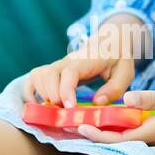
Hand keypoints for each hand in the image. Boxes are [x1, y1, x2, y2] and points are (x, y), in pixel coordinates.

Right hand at [23, 14, 146, 107]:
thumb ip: (114, 88)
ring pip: (37, 76)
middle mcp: (66, 62)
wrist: (109, 42)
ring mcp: (56, 66)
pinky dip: (30, 92)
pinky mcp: (51, 72)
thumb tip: (97, 102)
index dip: (66, 91)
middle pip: (48, 75)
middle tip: (65, 111)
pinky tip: (38, 105)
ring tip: (55, 109)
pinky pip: (32, 78)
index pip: (69, 73)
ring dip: (42, 95)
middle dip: (53, 96)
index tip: (70, 108)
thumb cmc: (117, 59)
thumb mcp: (125, 72)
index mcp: (85, 61)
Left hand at [75, 85, 154, 146]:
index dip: (97, 135)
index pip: (121, 138)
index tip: (79, 127)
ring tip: (84, 120)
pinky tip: (112, 119)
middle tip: (71, 124)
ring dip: (107, 131)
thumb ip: (154, 98)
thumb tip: (126, 100)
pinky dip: (121, 128)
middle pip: (120, 141)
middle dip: (96, 134)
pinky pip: (137, 134)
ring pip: (128, 138)